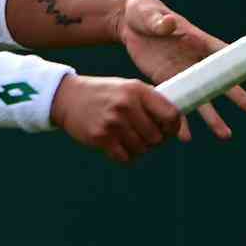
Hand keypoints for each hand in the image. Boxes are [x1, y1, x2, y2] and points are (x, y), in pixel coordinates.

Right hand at [51, 76, 181, 163]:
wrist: (68, 97)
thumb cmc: (104, 94)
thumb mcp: (128, 88)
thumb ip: (150, 102)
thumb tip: (178, 125)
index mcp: (137, 90)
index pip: (171, 115)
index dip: (174, 127)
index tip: (168, 130)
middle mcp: (126, 105)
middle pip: (157, 137)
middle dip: (154, 141)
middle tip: (144, 136)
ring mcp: (113, 122)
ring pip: (142, 149)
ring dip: (138, 148)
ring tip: (128, 138)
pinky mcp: (101, 137)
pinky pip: (125, 157)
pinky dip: (125, 155)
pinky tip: (117, 144)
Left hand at [112, 0, 245, 140]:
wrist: (127, 23)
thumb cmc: (143, 12)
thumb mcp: (149, 14)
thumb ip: (160, 21)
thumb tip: (168, 23)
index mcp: (196, 39)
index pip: (224, 51)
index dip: (243, 61)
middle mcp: (194, 59)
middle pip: (220, 81)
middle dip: (238, 96)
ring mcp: (182, 72)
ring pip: (201, 98)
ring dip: (212, 117)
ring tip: (226, 135)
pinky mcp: (166, 80)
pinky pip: (176, 102)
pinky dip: (179, 120)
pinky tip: (185, 137)